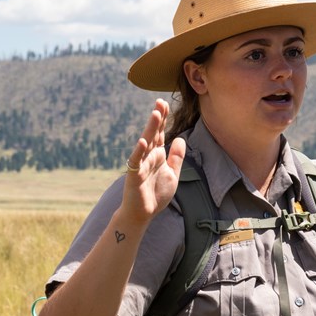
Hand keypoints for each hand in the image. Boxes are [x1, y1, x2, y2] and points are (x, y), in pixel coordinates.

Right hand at [121, 98, 186, 223]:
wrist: (143, 213)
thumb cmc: (156, 194)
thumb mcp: (173, 174)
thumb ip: (176, 157)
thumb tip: (181, 139)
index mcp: (157, 155)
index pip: (161, 133)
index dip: (163, 119)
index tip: (165, 104)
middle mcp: (148, 156)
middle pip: (154, 134)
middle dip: (157, 118)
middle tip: (160, 102)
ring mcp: (141, 164)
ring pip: (146, 143)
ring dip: (150, 129)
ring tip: (155, 114)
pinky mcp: (134, 175)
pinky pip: (137, 161)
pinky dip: (139, 151)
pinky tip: (143, 141)